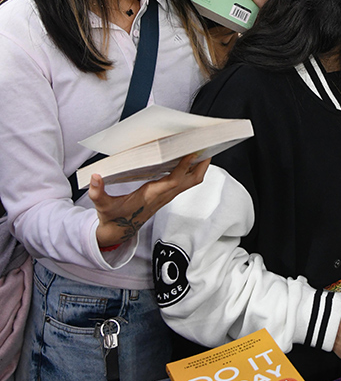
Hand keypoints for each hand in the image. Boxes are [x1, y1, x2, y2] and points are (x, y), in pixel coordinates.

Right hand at [89, 154, 209, 248]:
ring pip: (190, 183)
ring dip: (199, 169)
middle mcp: (162, 196)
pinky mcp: (165, 196)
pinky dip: (191, 172)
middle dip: (200, 166)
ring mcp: (165, 197)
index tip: (191, 153)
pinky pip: (184, 183)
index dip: (183, 168)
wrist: (118, 232)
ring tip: (205, 151)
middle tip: (208, 148)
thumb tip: (94, 177)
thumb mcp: (102, 205)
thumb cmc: (112, 217)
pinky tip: (191, 161)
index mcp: (150, 196)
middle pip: (189, 181)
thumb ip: (97, 192)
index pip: (172, 181)